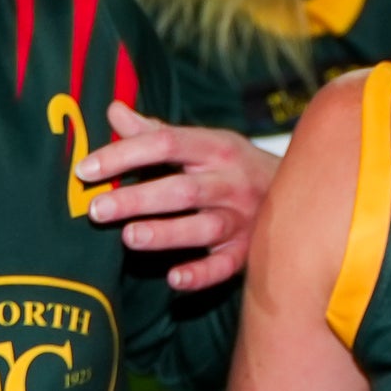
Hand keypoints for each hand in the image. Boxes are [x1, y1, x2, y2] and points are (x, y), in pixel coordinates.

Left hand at [79, 99, 270, 289]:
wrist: (306, 191)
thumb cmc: (235, 166)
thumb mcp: (204, 142)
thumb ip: (156, 132)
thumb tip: (113, 110)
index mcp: (215, 148)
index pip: (165, 144)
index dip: (123, 155)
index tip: (84, 169)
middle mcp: (230, 182)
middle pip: (181, 190)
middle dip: (138, 198)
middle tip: (97, 209)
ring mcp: (243, 218)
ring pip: (204, 227)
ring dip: (166, 233)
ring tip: (129, 238)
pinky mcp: (249, 252)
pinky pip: (227, 266)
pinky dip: (202, 274)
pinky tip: (175, 279)